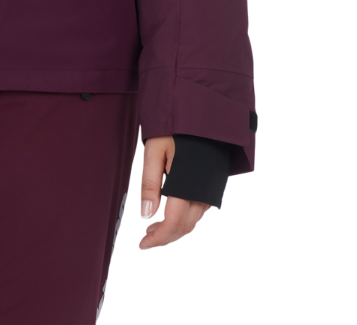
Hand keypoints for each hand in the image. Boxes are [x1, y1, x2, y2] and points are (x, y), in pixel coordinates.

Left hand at [138, 135, 210, 249]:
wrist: (205, 111)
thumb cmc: (176, 126)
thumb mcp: (154, 150)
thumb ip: (150, 183)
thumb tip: (145, 214)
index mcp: (187, 186)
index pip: (173, 224)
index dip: (157, 239)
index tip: (143, 244)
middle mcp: (203, 193)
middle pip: (184, 227)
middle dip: (164, 237)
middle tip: (146, 239)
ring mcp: (211, 190)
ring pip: (193, 221)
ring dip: (175, 228)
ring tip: (154, 227)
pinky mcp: (213, 185)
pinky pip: (200, 210)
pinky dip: (185, 218)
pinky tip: (171, 212)